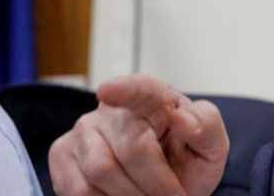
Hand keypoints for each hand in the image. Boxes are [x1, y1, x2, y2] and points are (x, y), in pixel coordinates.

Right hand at [49, 74, 228, 195]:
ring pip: (99, 170)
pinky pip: (77, 189)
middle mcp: (113, 109)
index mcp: (154, 97)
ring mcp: (84, 131)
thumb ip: (206, 127)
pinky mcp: (62, 156)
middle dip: (157, 183)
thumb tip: (182, 118)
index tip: (108, 90)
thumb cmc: (186, 161)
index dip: (123, 89)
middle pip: (130, 148)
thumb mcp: (211, 146)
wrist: (166, 188)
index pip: (140, 88)